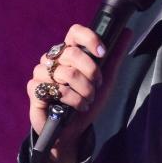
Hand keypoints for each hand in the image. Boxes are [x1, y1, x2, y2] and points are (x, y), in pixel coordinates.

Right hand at [26, 24, 128, 162]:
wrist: (73, 131)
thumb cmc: (87, 102)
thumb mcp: (106, 80)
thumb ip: (115, 56)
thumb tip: (127, 31)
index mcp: (69, 52)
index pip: (75, 33)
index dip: (89, 39)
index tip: (102, 53)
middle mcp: (53, 59)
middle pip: (73, 53)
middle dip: (91, 74)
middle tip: (96, 87)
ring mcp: (41, 73)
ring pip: (67, 73)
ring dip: (84, 91)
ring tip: (86, 100)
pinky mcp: (34, 89)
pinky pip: (56, 89)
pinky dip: (72, 101)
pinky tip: (74, 108)